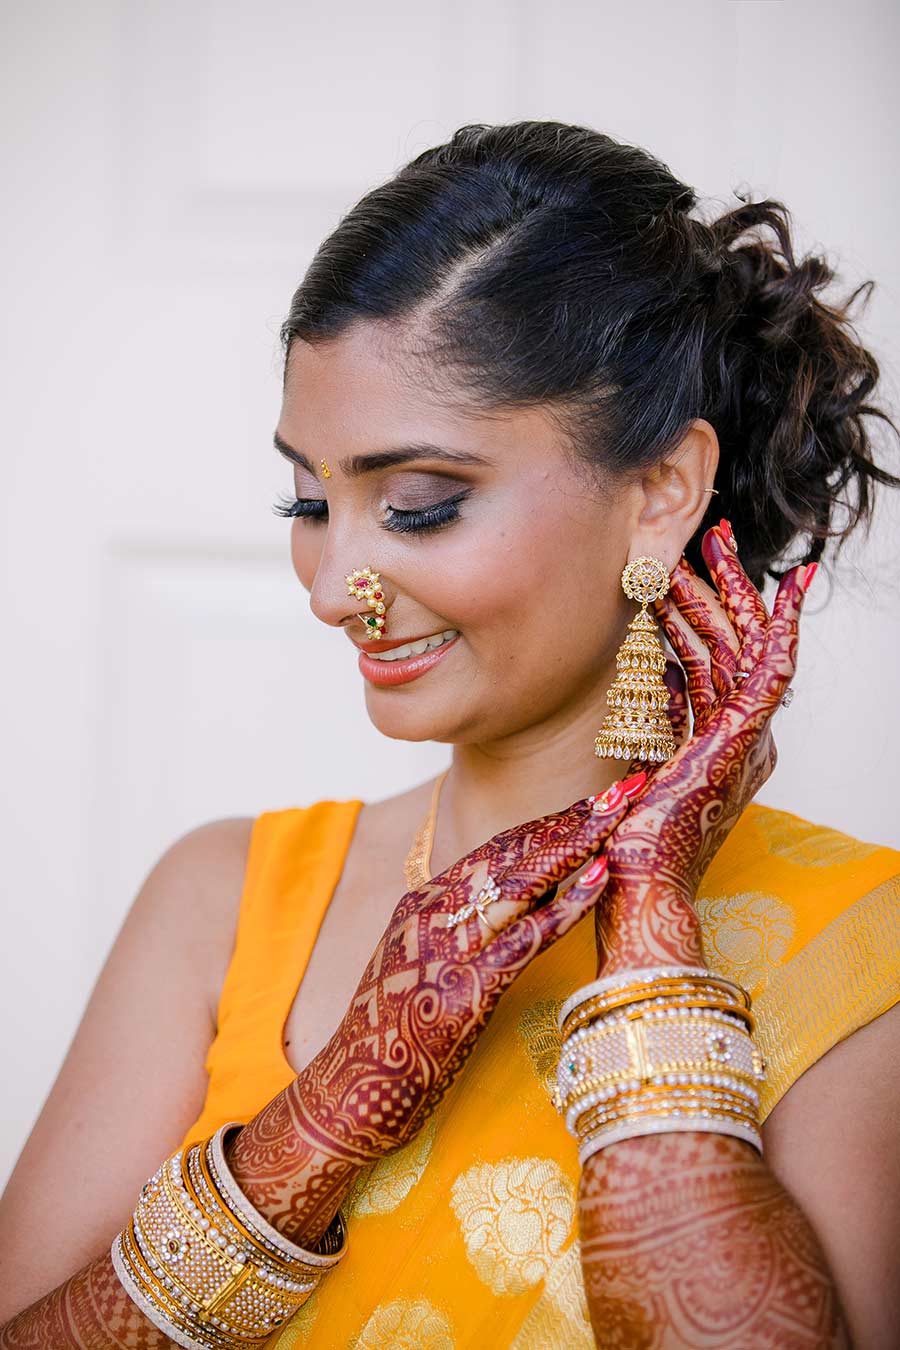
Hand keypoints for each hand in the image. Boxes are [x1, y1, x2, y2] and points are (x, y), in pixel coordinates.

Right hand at [294, 791, 630, 1165]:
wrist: (345, 1096)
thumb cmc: (389, 1042)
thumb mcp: (421, 967)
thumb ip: (459, 933)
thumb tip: (516, 908)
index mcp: (424, 903)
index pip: (499, 849)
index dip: (552, 821)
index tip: (596, 800)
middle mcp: (434, 912)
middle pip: (515, 851)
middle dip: (574, 816)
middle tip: (628, 784)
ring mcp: (448, 947)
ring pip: (522, 880)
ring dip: (577, 842)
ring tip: (623, 812)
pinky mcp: (464, 990)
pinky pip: (525, 936)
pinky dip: (567, 903)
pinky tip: (601, 877)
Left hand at [595, 523, 814, 975]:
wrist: (639, 884)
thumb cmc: (633, 839)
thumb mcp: (644, 763)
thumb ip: (660, 720)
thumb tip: (657, 676)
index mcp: (721, 742)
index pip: (716, 661)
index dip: (703, 611)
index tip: (683, 570)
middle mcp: (744, 737)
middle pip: (733, 644)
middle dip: (719, 586)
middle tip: (705, 537)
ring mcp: (750, 738)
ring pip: (745, 645)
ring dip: (728, 591)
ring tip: (708, 545)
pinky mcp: (747, 738)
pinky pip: (773, 669)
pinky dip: (783, 624)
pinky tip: (787, 585)